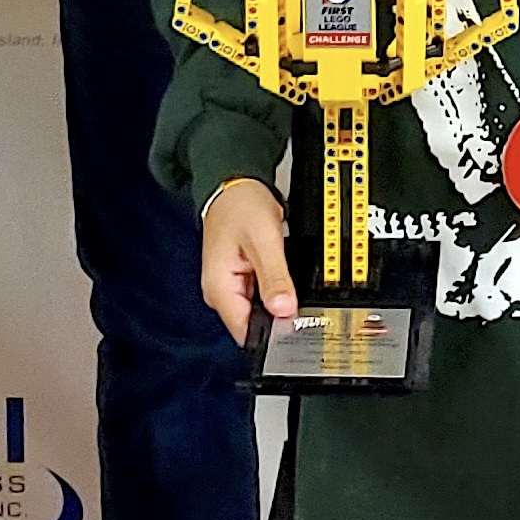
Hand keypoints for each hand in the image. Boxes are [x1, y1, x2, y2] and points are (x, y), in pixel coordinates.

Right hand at [200, 177, 295, 342]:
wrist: (235, 185)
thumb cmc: (241, 206)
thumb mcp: (264, 240)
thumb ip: (274, 277)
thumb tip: (284, 310)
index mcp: (219, 288)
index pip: (244, 331)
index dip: (272, 333)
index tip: (296, 326)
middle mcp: (220, 293)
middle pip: (253, 324)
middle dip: (277, 318)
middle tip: (300, 299)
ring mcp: (230, 287)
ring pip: (259, 311)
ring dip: (277, 304)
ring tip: (290, 282)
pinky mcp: (241, 280)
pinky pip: (261, 296)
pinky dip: (274, 291)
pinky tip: (283, 279)